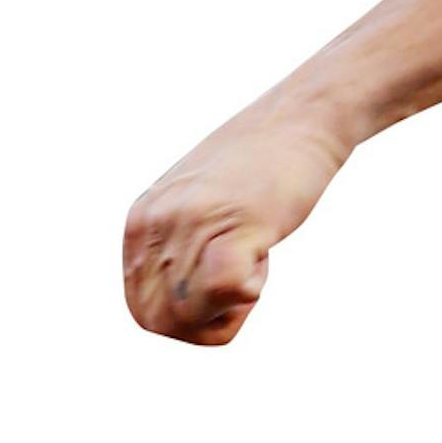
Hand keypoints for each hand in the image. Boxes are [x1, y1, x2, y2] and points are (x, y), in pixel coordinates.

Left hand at [122, 92, 353, 345]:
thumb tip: (171, 309)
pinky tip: (263, 251)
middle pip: (162, 322)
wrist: (301, 120)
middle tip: (239, 277)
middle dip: (206, 321)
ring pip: (191, 314)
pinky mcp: (231, 223)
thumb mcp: (195, 205)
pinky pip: (226, 292)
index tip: (221, 281)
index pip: (144, 311)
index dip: (188, 316)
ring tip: (254, 254)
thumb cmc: (261, 167)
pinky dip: (250, 292)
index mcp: (140, 224)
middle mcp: (154, 224)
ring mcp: (189, 223)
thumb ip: (175, 246)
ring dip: (233, 304)